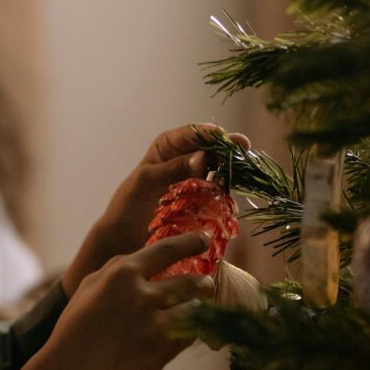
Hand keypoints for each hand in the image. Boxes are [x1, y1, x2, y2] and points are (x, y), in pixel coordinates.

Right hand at [44, 231, 215, 369]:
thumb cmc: (74, 328)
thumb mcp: (88, 286)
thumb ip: (116, 269)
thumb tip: (142, 259)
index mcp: (123, 273)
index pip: (168, 249)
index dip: (191, 242)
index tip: (204, 240)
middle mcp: (142, 295)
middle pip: (190, 281)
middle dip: (204, 282)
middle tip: (207, 283)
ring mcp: (155, 323)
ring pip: (195, 309)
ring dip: (199, 307)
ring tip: (199, 307)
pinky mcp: (162, 350)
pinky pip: (189, 334)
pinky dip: (190, 330)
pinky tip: (187, 330)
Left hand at [62, 123, 249, 295]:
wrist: (124, 236)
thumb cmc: (128, 205)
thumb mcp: (146, 182)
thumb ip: (172, 168)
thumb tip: (203, 157)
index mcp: (169, 145)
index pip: (196, 133)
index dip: (215, 134)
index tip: (230, 139)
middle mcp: (184, 157)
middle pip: (213, 148)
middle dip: (229, 149)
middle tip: (245, 153)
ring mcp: (195, 178)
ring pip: (220, 168)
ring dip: (232, 169)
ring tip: (245, 172)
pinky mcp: (201, 198)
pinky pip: (219, 190)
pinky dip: (228, 190)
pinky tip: (235, 193)